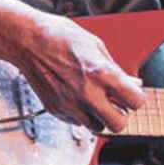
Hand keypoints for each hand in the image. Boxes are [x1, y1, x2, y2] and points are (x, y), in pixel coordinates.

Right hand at [11, 13, 144, 132]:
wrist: (28, 41)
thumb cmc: (60, 37)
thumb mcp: (96, 46)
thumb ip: (116, 69)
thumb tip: (132, 84)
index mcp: (101, 73)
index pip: (135, 102)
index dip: (135, 98)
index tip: (131, 94)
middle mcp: (86, 93)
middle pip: (118, 125)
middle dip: (121, 115)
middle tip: (116, 104)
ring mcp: (70, 104)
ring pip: (97, 128)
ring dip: (100, 117)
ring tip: (95, 101)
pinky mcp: (56, 110)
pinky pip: (77, 122)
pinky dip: (81, 114)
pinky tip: (78, 98)